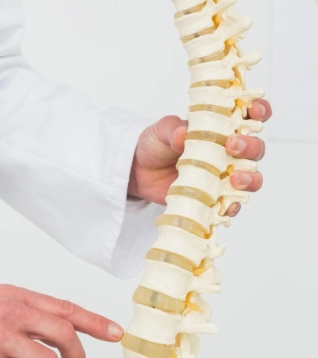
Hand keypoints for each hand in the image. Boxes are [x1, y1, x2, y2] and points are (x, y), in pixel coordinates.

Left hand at [128, 99, 271, 216]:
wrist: (139, 174)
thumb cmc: (155, 145)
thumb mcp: (161, 131)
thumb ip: (172, 130)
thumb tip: (182, 134)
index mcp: (221, 127)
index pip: (249, 116)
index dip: (259, 111)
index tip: (254, 111)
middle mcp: (228, 152)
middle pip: (255, 149)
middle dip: (251, 147)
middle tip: (232, 146)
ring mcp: (224, 176)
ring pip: (252, 177)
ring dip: (250, 178)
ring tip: (235, 178)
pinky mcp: (215, 197)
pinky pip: (232, 204)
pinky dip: (234, 205)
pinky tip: (227, 205)